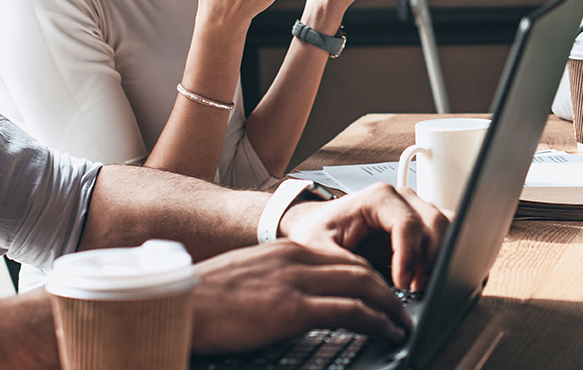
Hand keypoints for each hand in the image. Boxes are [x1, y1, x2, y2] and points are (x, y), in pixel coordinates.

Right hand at [191, 241, 411, 353]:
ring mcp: (297, 281)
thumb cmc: (205, 298)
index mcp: (285, 250)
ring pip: (364, 285)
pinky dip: (377, 321)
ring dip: (391, 306)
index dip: (368, 275)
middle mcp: (297, 258)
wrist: (180, 303)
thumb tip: (291, 301)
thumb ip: (277, 281)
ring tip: (402, 322)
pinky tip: (388, 331)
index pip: (341, 256)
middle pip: (359, 267)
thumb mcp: (248, 279)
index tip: (380, 292)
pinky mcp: (294, 308)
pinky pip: (351, 311)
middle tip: (401, 308)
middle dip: (387, 289)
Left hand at [278, 183, 448, 292]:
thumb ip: (346, 266)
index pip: (408, 224)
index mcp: (378, 198)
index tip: (402, 284)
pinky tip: (424, 277)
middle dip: (431, 260)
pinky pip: (445, 234)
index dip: (409, 257)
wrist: (315, 226)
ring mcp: (414, 210)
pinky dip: (442, 255)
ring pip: (446, 227)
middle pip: (436, 224)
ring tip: (419, 285)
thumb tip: (373, 288)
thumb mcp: (320, 249)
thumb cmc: (317, 231)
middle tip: (415, 289)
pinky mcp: (420, 225)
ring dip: (440, 257)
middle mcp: (401, 199)